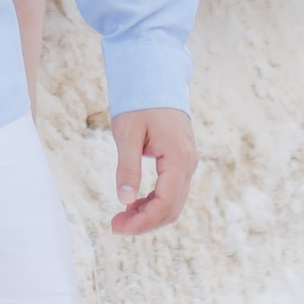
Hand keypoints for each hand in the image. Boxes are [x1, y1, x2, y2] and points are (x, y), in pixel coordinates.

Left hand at [109, 105, 196, 234]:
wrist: (156, 77)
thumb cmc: (139, 102)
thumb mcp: (127, 134)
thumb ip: (127, 168)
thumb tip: (124, 201)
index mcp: (178, 159)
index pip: (165, 204)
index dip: (142, 221)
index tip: (117, 227)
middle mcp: (189, 164)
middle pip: (172, 209)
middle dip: (144, 223)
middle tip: (115, 225)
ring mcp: (187, 163)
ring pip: (173, 203)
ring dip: (149, 214)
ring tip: (121, 217)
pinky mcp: (181, 161)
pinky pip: (172, 190)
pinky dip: (154, 202)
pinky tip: (133, 203)